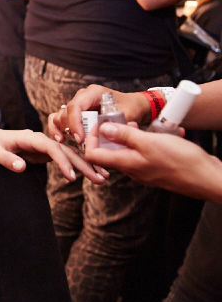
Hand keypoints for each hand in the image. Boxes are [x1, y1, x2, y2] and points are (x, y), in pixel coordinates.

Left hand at [0, 129, 105, 184]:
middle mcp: (40, 139)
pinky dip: (78, 165)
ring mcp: (44, 145)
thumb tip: (21, 167)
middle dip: (83, 163)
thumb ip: (6, 160)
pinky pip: (65, 158)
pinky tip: (91, 173)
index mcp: (29, 137)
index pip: (50, 147)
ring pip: (69, 154)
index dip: (61, 161)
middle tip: (100, 177)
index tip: (71, 177)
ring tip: (102, 178)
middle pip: (65, 150)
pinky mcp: (45, 152)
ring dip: (86, 165)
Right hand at [48, 84, 149, 144]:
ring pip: (60, 116)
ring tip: (70, 142)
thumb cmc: (131, 108)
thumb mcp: (128, 115)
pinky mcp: (75, 113)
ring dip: (62, 130)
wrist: (134, 106)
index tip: (80, 139)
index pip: (76, 106)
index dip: (75, 123)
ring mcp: (77, 104)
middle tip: (80, 143)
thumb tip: (104, 134)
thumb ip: (116, 124)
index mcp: (93, 93)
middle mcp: (82, 96)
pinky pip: (59, 119)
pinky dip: (57, 129)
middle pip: (66, 112)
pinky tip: (61, 139)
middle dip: (70, 129)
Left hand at [85, 122, 221, 202]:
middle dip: (120, 132)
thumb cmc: (181, 162)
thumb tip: (103, 130)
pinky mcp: (158, 168)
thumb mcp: (149, 142)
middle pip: (113, 150)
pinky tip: (170, 134)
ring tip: (155, 127)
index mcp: (126, 163)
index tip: (102, 124)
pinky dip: (156, 141)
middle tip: (133, 123)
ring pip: (134, 149)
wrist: (209, 179)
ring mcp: (146, 170)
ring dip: (141, 135)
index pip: (93, 155)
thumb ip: (125, 136)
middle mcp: (133, 169)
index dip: (92, 138)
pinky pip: (150, 152)